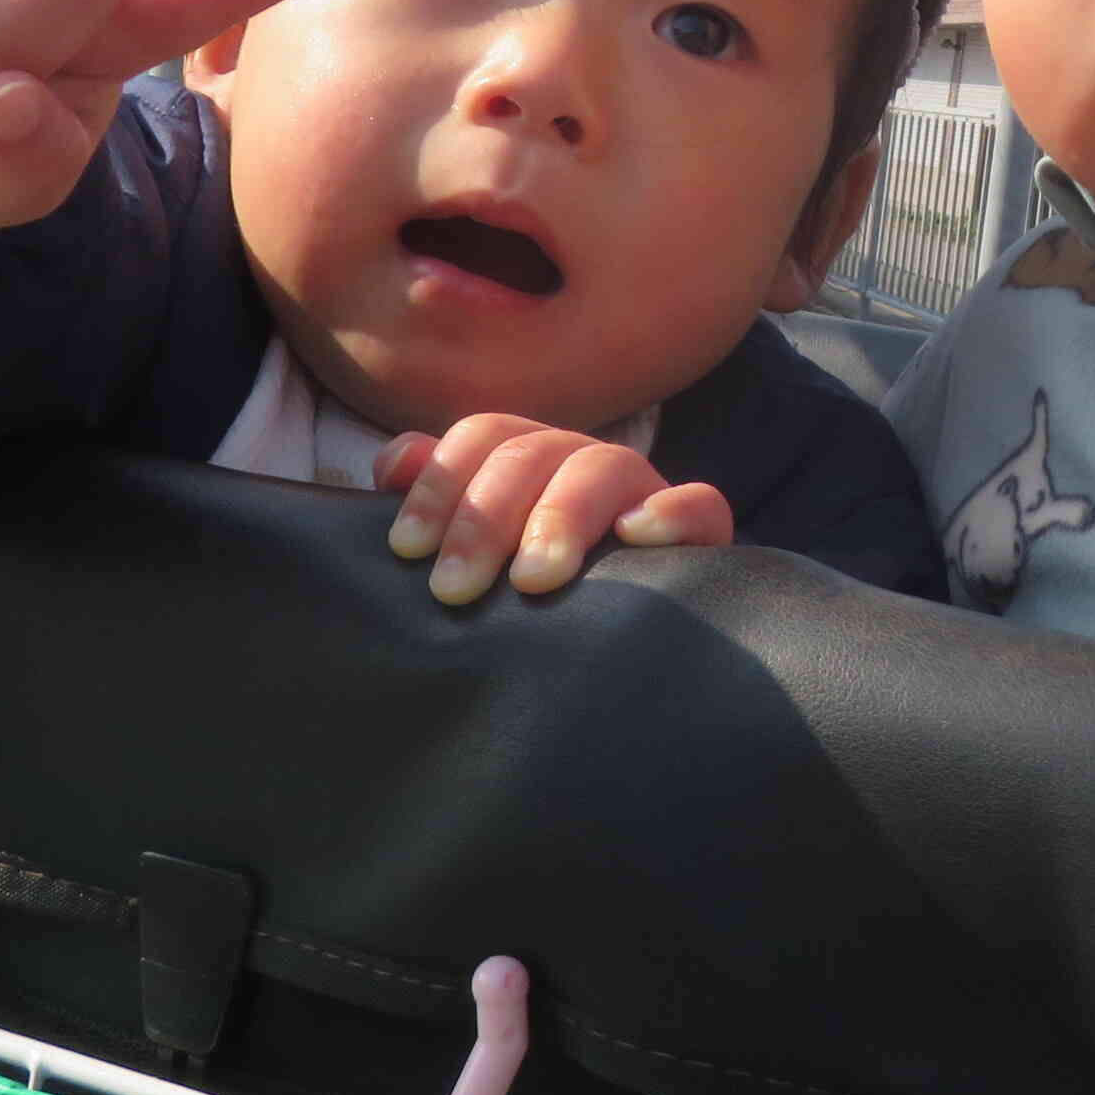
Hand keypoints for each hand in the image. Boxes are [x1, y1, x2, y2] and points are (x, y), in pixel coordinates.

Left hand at [377, 416, 732, 604]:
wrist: (616, 657)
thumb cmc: (528, 603)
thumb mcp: (473, 553)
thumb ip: (436, 501)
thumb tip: (394, 464)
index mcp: (531, 461)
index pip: (485, 437)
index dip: (440, 484)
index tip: (406, 549)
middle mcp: (585, 466)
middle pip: (533, 452)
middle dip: (484, 518)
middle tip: (453, 589)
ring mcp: (644, 495)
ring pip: (606, 467)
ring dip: (560, 516)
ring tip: (531, 579)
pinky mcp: (699, 538)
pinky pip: (700, 505)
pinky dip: (671, 512)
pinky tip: (634, 536)